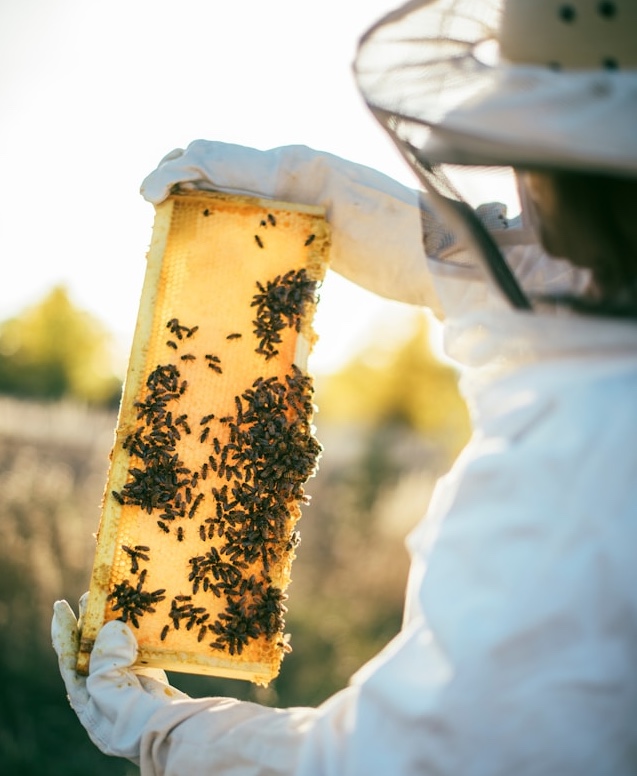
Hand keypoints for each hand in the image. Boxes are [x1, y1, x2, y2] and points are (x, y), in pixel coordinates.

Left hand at [52, 597, 187, 762]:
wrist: (173, 736)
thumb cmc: (135, 721)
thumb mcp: (108, 692)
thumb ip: (105, 659)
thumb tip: (113, 626)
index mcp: (88, 698)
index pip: (70, 659)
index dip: (64, 631)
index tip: (60, 605)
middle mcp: (105, 690)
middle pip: (93, 649)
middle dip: (91, 622)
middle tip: (93, 595)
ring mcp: (128, 684)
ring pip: (118, 647)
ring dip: (116, 623)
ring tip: (116, 599)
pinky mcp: (151, 679)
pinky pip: (141, 650)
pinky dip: (139, 633)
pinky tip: (141, 617)